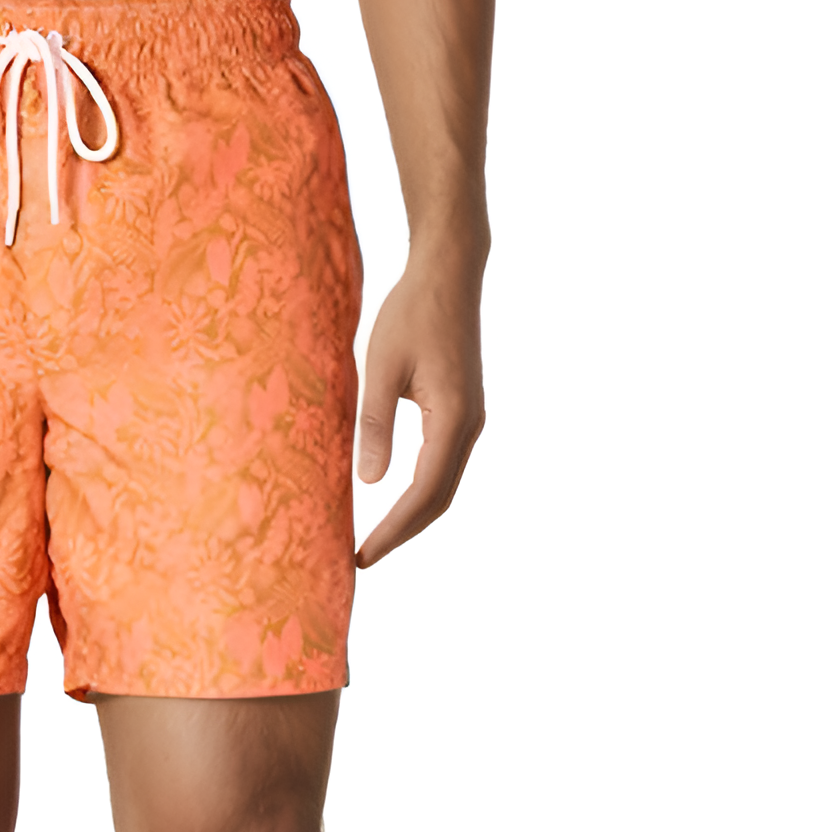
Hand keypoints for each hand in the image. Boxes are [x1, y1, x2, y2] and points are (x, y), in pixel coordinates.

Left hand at [354, 249, 486, 566]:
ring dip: (412, 518)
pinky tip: (392, 502)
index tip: (362, 556)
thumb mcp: (380, 368)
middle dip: (402, 534)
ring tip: (375, 539)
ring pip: (443, 486)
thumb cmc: (411, 312)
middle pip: (439, 500)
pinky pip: (443, 466)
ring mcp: (469, 421)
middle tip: (362, 559)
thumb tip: (370, 483)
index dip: (392, 530)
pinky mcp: (462, 413)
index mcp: (452, 419)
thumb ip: (375, 425)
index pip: (422, 493)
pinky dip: (419, 493)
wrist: (449, 273)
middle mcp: (470, 426)